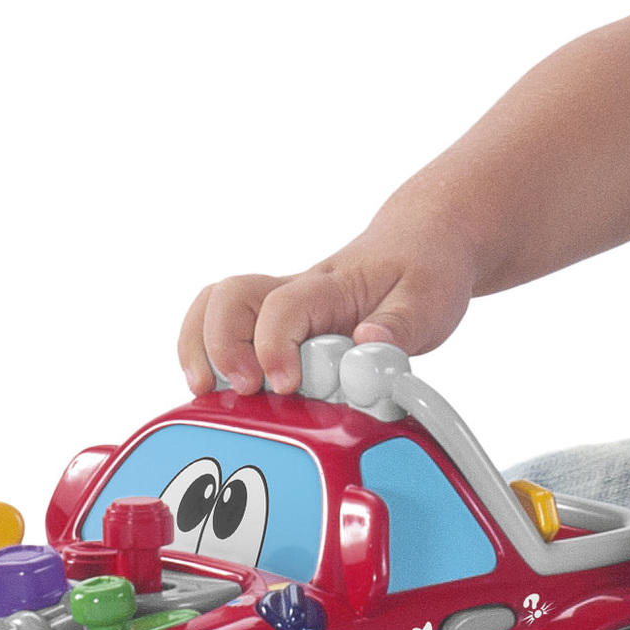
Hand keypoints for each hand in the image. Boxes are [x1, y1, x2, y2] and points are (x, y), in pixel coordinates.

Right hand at [177, 207, 480, 394]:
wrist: (423, 240)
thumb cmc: (424, 269)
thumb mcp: (428, 301)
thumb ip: (399, 329)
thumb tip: (367, 347)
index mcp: (330, 286)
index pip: (283, 307)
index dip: (273, 347)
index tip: (285, 385)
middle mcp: (296, 290)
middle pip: (229, 296)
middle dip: (221, 345)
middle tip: (243, 388)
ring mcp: (281, 304)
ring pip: (216, 304)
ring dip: (201, 345)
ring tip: (208, 389)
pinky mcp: (277, 321)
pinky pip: (223, 323)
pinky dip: (206, 351)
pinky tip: (216, 386)